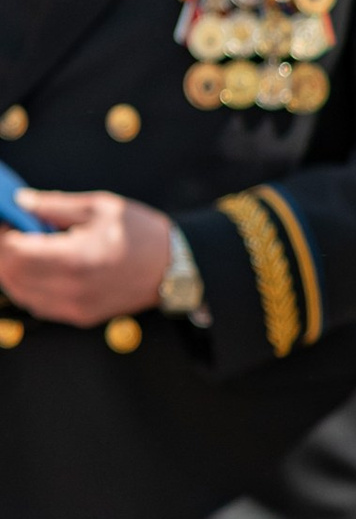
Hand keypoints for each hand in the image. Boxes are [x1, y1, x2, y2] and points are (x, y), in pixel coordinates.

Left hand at [0, 190, 173, 325]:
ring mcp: (75, 307)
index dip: (4, 234)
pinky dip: (27, 287)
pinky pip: (37, 305)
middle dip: (4, 253)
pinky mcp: (79, 316)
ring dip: (12, 272)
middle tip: (11, 233)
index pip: (14, 252)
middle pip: (11, 275)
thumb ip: (54, 205)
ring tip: (24, 250)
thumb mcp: (100, 207)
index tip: (7, 220)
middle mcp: (71, 288)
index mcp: (75, 257)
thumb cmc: (141, 234)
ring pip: (19, 293)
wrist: (174, 267)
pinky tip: (38, 269)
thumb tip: (21, 202)